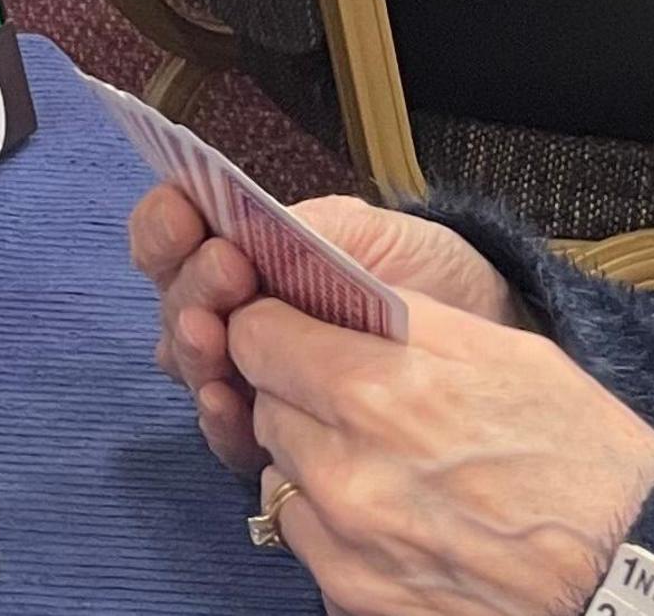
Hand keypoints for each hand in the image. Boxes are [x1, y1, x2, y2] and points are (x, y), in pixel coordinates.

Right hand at [131, 187, 516, 476]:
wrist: (488, 342)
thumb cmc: (428, 278)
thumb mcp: (372, 236)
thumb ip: (306, 231)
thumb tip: (246, 233)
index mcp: (243, 257)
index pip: (174, 239)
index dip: (165, 226)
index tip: (186, 213)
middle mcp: (230, 317)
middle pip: (173, 304)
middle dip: (190, 285)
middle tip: (226, 270)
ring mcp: (247, 378)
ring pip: (190, 367)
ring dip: (192, 348)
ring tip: (210, 333)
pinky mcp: (274, 439)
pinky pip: (227, 433)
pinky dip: (218, 415)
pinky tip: (224, 398)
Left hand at [237, 295, 653, 615]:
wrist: (634, 576)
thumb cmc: (584, 457)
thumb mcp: (504, 352)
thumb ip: (401, 318)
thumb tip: (333, 289)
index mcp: (376, 393)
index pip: (256, 337)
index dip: (276, 327)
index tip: (298, 330)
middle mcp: (343, 470)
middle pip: (264, 405)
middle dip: (298, 393)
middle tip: (357, 400)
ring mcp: (345, 542)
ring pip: (279, 474)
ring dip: (312, 460)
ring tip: (383, 462)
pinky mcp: (355, 595)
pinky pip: (306, 538)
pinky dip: (333, 524)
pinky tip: (394, 517)